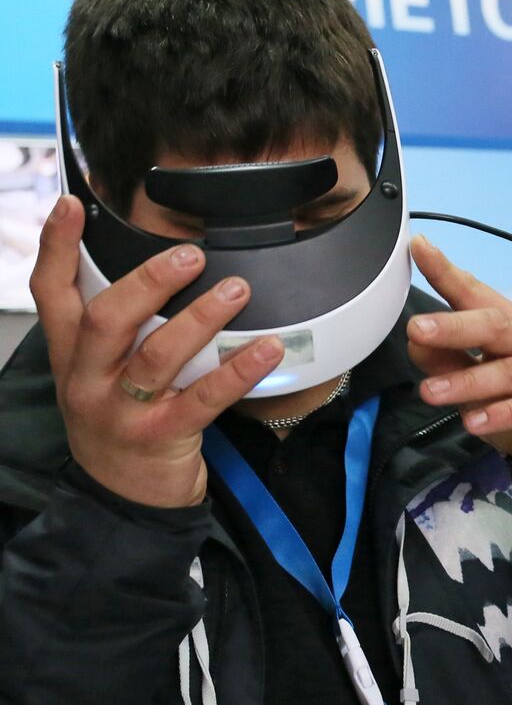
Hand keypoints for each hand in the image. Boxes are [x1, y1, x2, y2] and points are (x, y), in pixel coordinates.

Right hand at [30, 196, 283, 507]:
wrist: (124, 499)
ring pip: (158, 356)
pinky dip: (238, 371)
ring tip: (238, 290)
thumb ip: (113, 329)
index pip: (51, 294)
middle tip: (190, 255)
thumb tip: (151, 270)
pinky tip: (266, 349)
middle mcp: (88, 381)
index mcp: (70, 358)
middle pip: (107, 320)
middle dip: (148, 282)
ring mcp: (122, 412)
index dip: (56, 248)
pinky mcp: (162, 437)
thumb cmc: (119, 424)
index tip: (70, 205)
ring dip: (202, 318)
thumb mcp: (97, 375)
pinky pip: (204, 399)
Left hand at [407, 236, 511, 472]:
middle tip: (416, 329)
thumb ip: (447, 361)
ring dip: (467, 381)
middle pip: (496, 325)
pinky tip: (474, 422)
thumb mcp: (474, 383)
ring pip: (510, 370)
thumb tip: (415, 341)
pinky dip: (500, 414)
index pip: (476, 293)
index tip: (419, 248)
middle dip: (454, 327)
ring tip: (431, 392)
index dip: (447, 272)